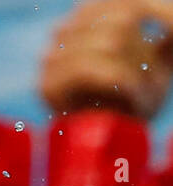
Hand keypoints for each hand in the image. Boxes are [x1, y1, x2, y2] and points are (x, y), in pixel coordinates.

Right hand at [41, 0, 172, 117]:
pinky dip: (126, 84)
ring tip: (140, 94)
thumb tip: (167, 6)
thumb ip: (160, 21)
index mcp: (84, 19)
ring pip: (112, 41)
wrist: (106, 149)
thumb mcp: (154, 55)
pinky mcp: (48, 85)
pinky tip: (132, 100)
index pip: (120, 1)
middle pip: (121, 18)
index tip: (170, 29)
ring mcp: (49, 59)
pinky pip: (97, 69)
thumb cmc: (134, 102)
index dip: (152, 10)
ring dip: (139, 71)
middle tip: (149, 81)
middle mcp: (60, 33)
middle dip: (146, 51)